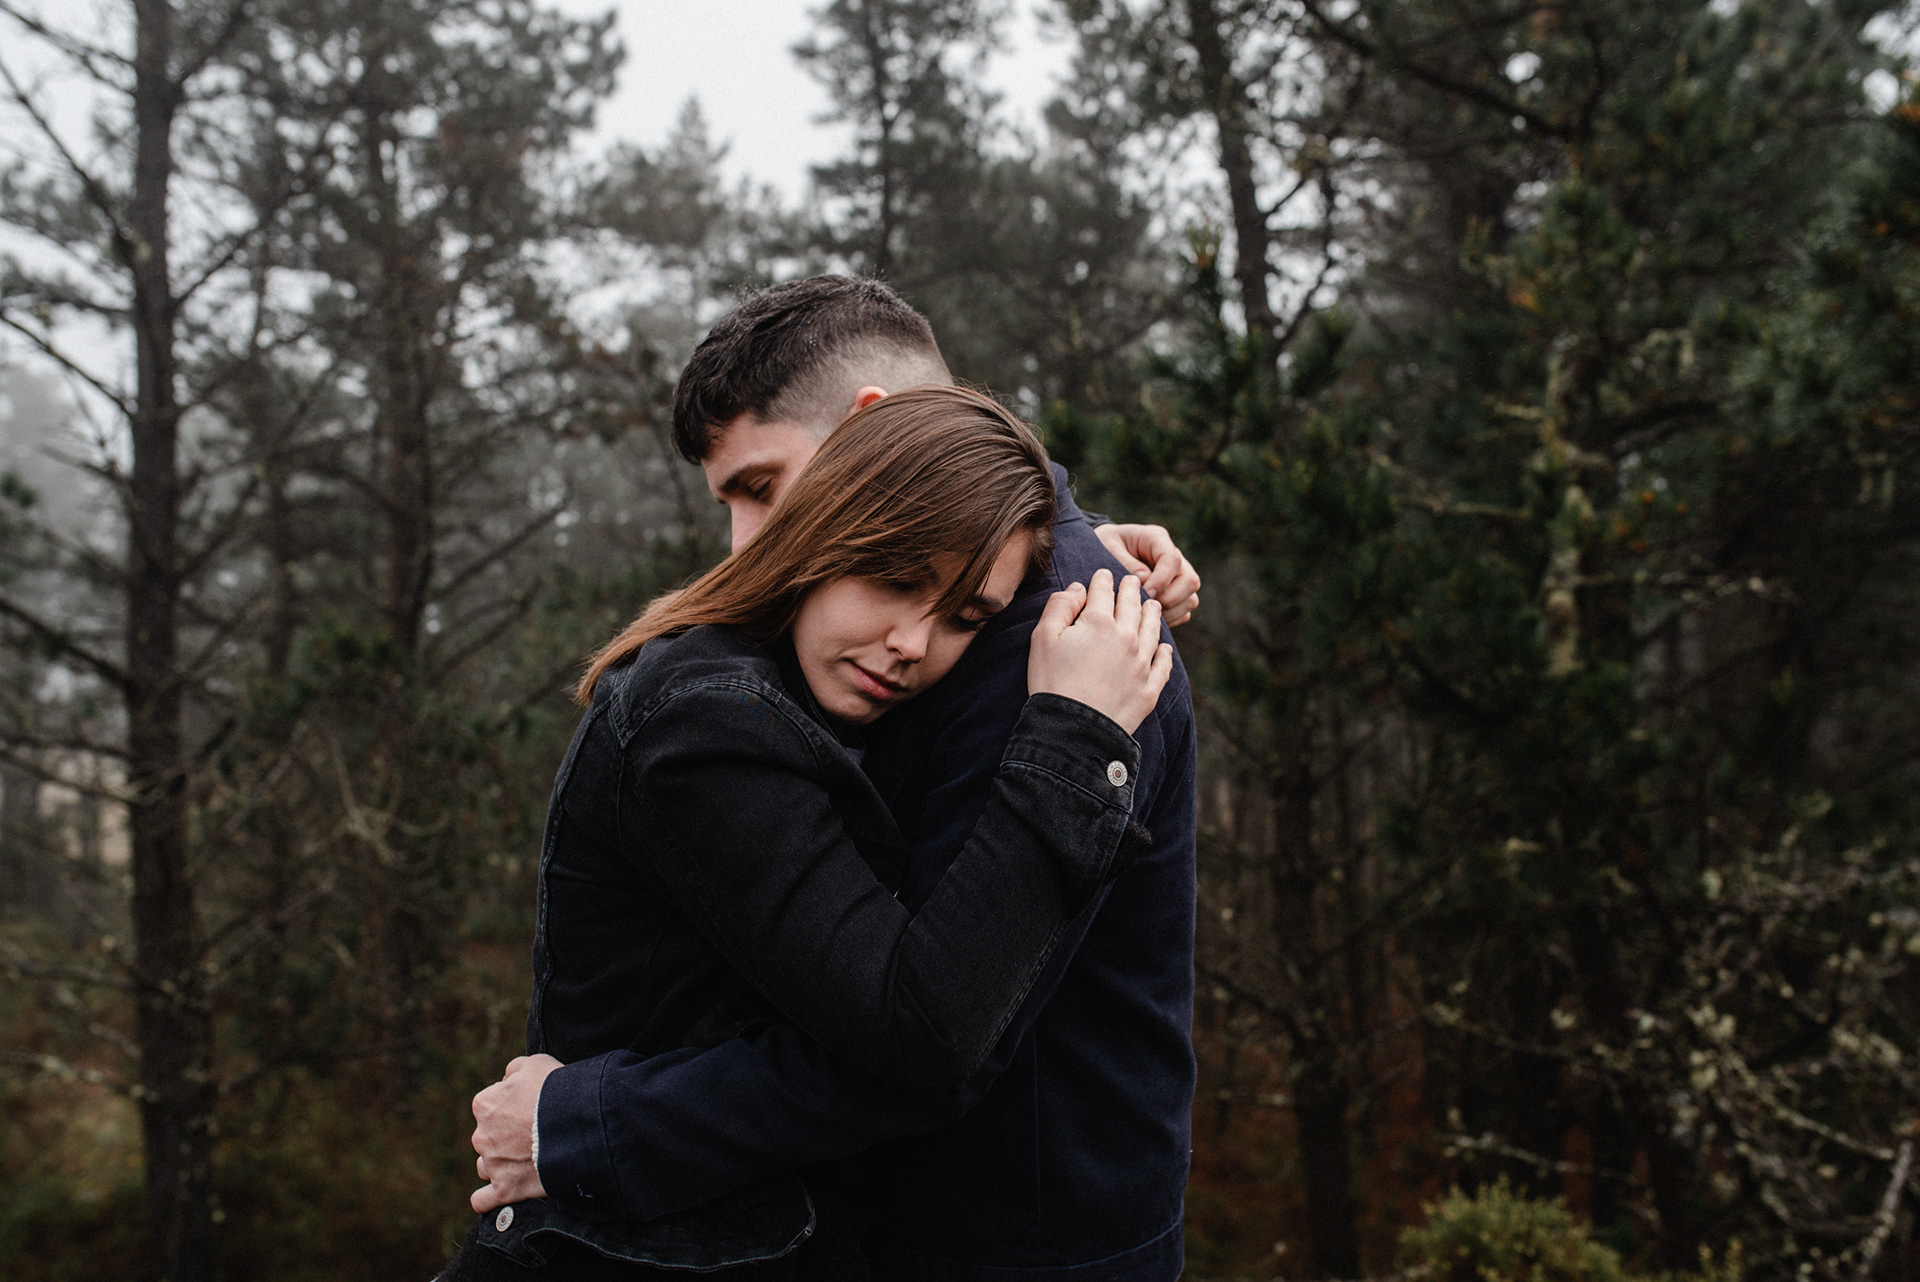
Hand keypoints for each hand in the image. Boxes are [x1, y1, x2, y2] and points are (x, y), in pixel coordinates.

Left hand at [470, 1054, 560, 1213]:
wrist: (578, 1123)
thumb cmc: (558, 1090)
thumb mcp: (536, 1062)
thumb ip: (514, 1070)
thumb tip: (507, 1080)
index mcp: (484, 1104)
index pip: (492, 1104)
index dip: (514, 1104)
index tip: (534, 1107)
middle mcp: (482, 1136)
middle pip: (489, 1135)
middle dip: (508, 1134)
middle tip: (537, 1132)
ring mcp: (493, 1164)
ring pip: (486, 1165)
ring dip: (501, 1162)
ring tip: (528, 1159)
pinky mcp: (505, 1189)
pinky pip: (482, 1200)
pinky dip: (488, 1197)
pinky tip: (502, 1190)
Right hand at [1027, 568, 1173, 735]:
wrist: (1072, 731)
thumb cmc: (1052, 683)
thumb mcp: (1042, 638)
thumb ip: (1060, 606)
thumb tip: (1078, 588)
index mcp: (1099, 621)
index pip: (1103, 591)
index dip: (1102, 579)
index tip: (1104, 574)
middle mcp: (1126, 637)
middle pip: (1132, 606)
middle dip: (1130, 590)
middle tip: (1131, 581)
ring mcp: (1141, 664)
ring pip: (1151, 630)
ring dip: (1152, 614)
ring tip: (1152, 605)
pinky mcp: (1149, 689)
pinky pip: (1162, 666)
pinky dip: (1164, 654)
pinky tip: (1164, 648)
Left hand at [1094, 523, 1200, 625]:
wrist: (1101, 552)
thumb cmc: (1103, 546)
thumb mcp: (1107, 547)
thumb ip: (1125, 562)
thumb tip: (1145, 579)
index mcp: (1157, 539)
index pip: (1172, 560)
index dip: (1161, 579)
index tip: (1144, 592)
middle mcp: (1173, 557)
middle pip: (1190, 581)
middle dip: (1170, 599)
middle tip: (1144, 607)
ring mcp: (1177, 577)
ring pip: (1190, 599)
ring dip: (1170, 612)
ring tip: (1144, 616)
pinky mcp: (1175, 594)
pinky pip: (1183, 613)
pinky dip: (1169, 620)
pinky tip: (1146, 621)